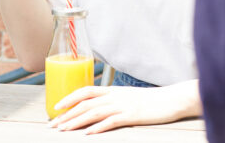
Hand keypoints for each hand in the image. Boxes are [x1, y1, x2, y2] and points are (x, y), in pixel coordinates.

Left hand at [51, 82, 201, 134]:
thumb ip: (114, 100)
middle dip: (67, 114)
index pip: (85, 91)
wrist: (172, 99)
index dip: (69, 98)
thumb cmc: (151, 100)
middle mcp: (115, 96)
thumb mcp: (129, 97)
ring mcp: (123, 105)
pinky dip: (98, 127)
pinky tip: (88, 133)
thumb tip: (99, 107)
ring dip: (76, 121)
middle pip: (85, 104)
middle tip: (53, 125)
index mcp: (113, 91)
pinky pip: (112, 121)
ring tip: (63, 129)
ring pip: (94, 112)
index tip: (55, 108)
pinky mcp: (132, 115)